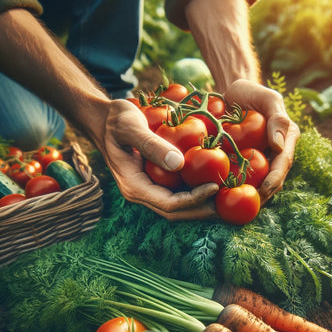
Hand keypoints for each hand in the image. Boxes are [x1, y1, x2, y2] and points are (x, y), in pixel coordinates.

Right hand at [100, 99, 218, 219]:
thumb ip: (152, 144)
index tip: (215, 187)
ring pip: (177, 206)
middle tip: (227, 206)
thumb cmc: (116, 120)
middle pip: (175, 212)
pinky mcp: (155, 181)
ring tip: (225, 201)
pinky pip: (177, 193)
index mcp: (134, 186)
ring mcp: (148, 188)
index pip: (169, 204)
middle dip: (201, 211)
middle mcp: (141, 192)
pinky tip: (212, 185)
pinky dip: (195, 192)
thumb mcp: (130, 126)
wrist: (104, 120)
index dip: (194, 199)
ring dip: (201, 205)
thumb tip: (179, 163)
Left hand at [224, 79, 299, 203]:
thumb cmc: (250, 92)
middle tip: (254, 205)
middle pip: (275, 177)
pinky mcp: (248, 161)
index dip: (276, 177)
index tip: (266, 188)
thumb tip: (278, 146)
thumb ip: (277, 118)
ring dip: (254, 195)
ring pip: (261, 181)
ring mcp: (263, 157)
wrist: (231, 94)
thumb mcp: (267, 98)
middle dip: (266, 193)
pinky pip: (246, 177)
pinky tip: (229, 199)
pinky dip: (240, 188)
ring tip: (242, 210)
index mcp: (287, 138)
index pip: (284, 162)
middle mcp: (277, 151)